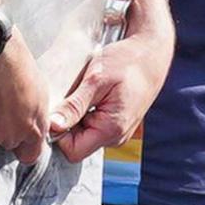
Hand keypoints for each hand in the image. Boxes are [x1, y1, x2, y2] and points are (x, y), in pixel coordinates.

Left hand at [53, 28, 171, 160]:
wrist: (151, 54)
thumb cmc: (126, 62)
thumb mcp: (96, 80)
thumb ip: (74, 106)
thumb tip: (52, 126)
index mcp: (111, 130)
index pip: (72, 151)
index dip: (59, 133)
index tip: (57, 109)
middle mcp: (116, 137)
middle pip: (76, 144)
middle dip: (68, 123)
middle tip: (72, 95)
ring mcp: (117, 132)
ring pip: (84, 135)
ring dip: (77, 116)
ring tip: (86, 92)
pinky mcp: (117, 125)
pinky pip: (93, 126)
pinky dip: (87, 112)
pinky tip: (93, 94)